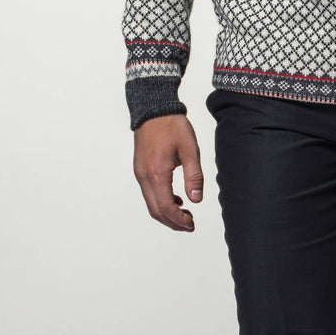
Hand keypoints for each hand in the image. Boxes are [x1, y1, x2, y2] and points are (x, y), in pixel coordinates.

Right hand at [132, 113, 204, 231]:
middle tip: (190, 225)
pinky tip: (175, 199)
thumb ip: (194, 176)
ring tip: (185, 214)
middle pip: (156, 211)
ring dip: (166, 214)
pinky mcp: (140, 170)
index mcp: (157, 173)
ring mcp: (139, 174)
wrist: (153, 110)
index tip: (192, 223)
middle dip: (173, 222)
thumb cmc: (173, 126)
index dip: (179, 220)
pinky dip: (160, 202)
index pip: (166, 207)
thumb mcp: (190, 150)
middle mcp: (144, 176)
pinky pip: (148, 193)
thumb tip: (196, 200)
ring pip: (151, 204)